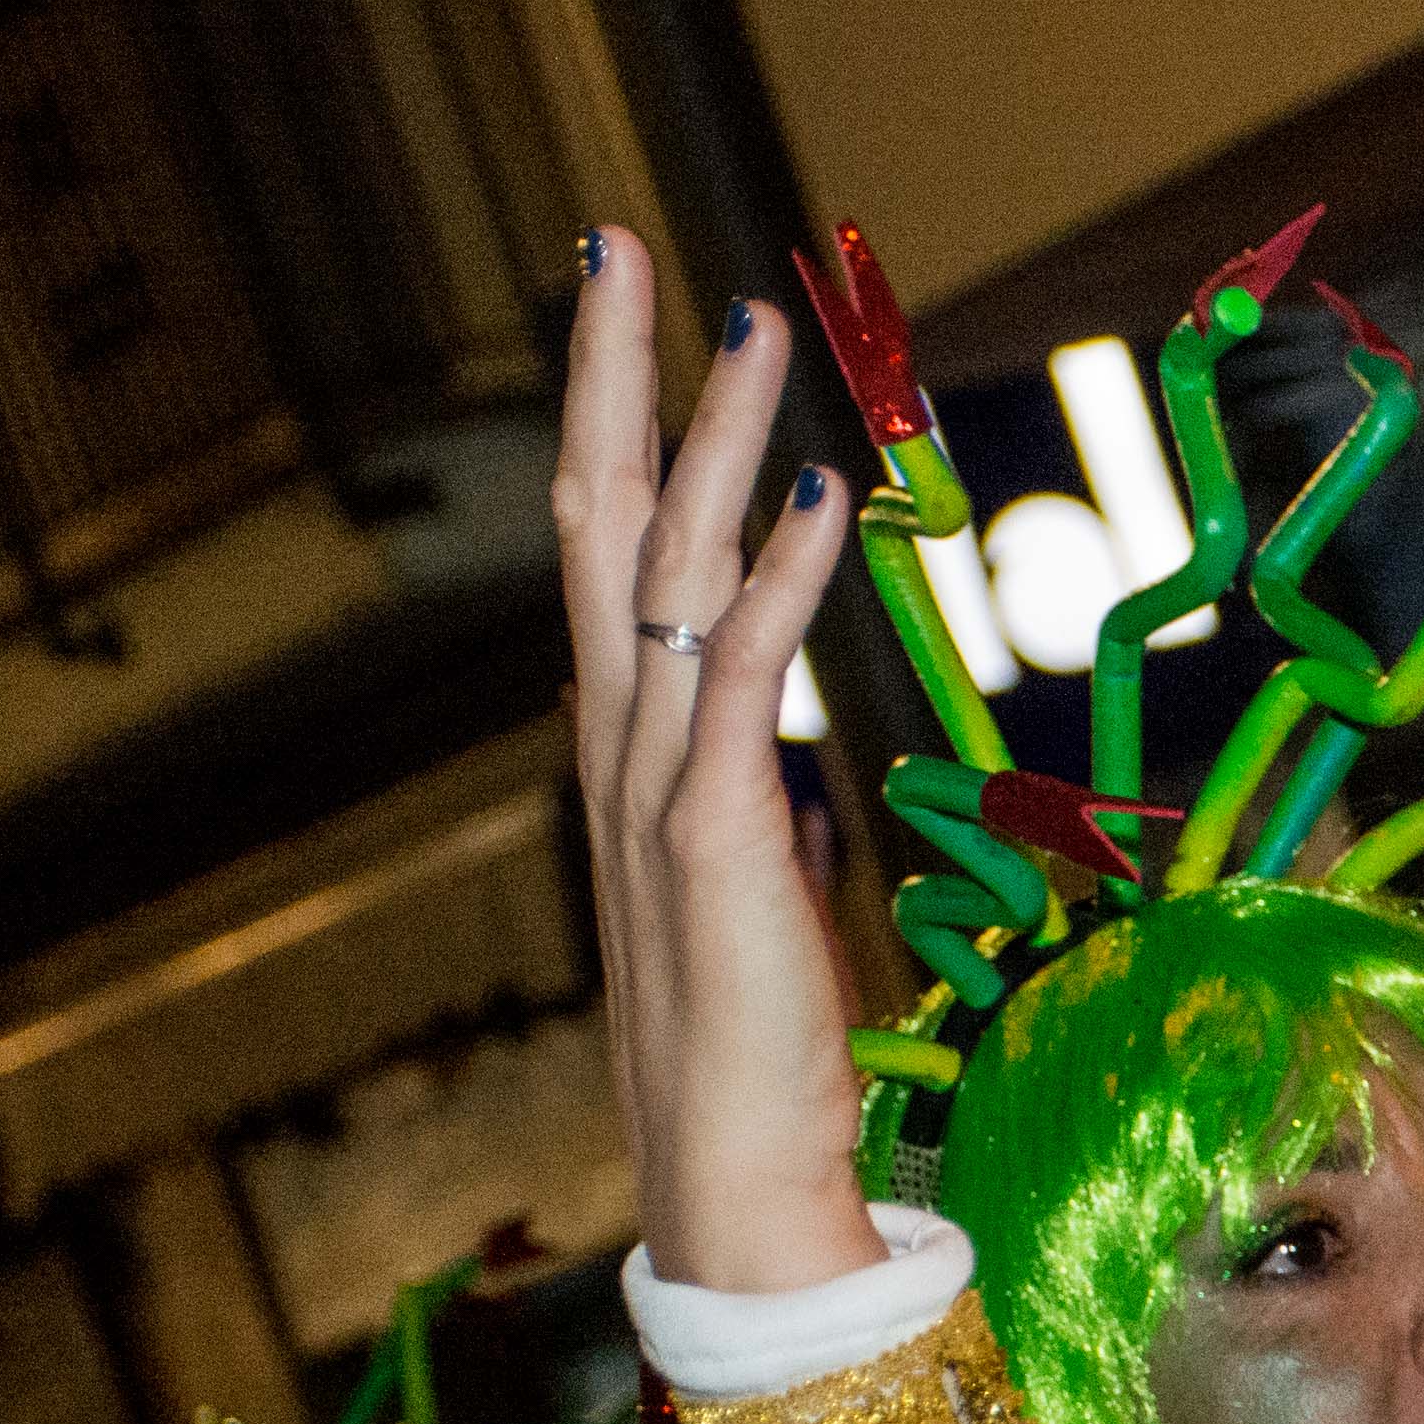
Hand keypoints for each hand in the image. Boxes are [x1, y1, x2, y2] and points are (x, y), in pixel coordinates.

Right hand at [557, 228, 885, 1298]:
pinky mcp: (717, 832)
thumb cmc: (749, 1052)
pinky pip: (741, 674)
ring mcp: (657, 783)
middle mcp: (621, 746)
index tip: (637, 321)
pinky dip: (779, 577)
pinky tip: (823, 496)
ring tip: (744, 322)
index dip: (619, 432)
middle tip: (623, 247)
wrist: (727, 1175)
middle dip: (615, 379)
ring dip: (714, 440)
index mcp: (628, 754)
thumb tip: (772, 784)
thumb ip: (746, 822)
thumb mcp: (747, 902)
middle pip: (601, 519)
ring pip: (667, 569)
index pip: (608, 555)